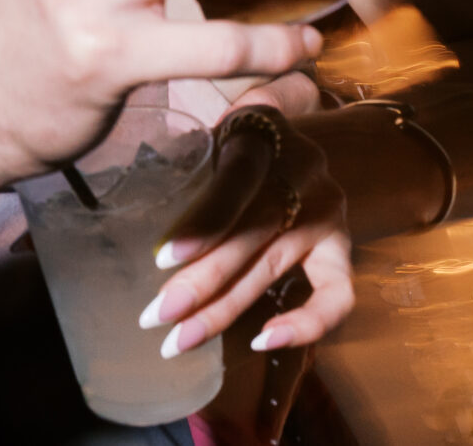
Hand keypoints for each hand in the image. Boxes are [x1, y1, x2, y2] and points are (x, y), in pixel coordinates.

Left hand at [142, 108, 352, 361]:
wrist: (289, 130)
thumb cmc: (234, 137)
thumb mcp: (208, 133)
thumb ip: (182, 161)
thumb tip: (129, 219)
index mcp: (263, 131)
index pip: (237, 180)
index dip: (203, 222)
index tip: (162, 259)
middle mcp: (303, 170)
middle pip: (250, 234)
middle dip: (200, 282)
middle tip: (154, 317)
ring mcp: (327, 210)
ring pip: (273, 267)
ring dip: (224, 310)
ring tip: (180, 339)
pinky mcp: (343, 245)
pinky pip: (337, 295)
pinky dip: (305, 324)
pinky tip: (262, 342)